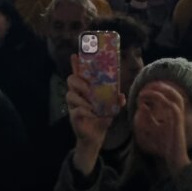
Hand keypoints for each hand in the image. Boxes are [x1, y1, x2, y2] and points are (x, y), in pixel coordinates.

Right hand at [67, 55, 122, 174]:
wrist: (96, 136)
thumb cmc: (102, 117)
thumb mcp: (112, 108)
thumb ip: (116, 101)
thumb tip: (121, 96)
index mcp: (86, 88)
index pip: (78, 73)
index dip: (75, 64)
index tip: (75, 55)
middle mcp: (77, 93)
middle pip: (71, 80)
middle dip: (80, 82)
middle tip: (89, 88)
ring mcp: (73, 104)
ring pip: (70, 94)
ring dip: (82, 99)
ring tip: (92, 105)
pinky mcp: (73, 116)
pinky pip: (75, 110)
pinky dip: (84, 111)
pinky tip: (92, 114)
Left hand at [133, 81, 189, 171]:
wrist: (173, 158)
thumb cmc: (163, 145)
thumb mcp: (150, 129)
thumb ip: (147, 118)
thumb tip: (142, 106)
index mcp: (172, 112)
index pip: (167, 94)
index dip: (155, 90)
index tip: (141, 93)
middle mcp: (177, 111)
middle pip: (172, 91)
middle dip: (157, 86)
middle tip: (143, 88)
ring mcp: (179, 115)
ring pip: (174, 95)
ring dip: (160, 91)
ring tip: (146, 92)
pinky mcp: (178, 120)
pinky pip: (172, 106)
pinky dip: (161, 101)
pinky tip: (149, 103)